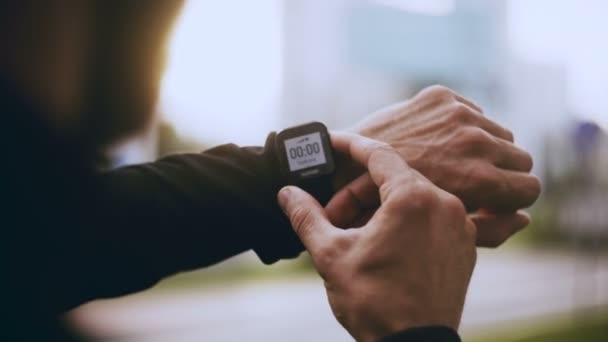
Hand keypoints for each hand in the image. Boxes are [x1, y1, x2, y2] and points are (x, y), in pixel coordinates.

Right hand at [278, 134, 475, 341]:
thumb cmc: (374, 301)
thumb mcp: (330, 254)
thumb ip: (307, 216)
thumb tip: (287, 193)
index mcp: (414, 198)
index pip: (379, 153)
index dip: (350, 145)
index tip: (332, 142)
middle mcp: (445, 204)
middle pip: (393, 179)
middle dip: (357, 194)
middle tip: (331, 219)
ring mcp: (460, 226)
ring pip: (412, 199)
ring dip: (379, 209)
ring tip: (354, 237)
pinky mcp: (465, 247)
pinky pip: (431, 219)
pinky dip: (404, 222)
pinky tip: (382, 245)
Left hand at [340, 85, 540, 246]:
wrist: (344, 165)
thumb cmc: (390, 207)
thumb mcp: (442, 228)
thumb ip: (492, 230)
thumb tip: (526, 219)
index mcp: (479, 177)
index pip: (531, 188)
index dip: (512, 198)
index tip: (494, 201)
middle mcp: (475, 141)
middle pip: (521, 158)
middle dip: (503, 173)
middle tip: (475, 184)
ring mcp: (458, 113)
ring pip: (501, 133)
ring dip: (486, 148)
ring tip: (455, 163)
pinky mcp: (441, 96)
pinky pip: (475, 111)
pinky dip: (464, 126)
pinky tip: (438, 142)